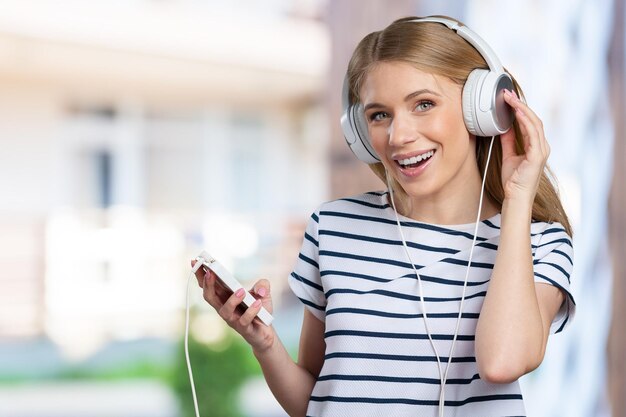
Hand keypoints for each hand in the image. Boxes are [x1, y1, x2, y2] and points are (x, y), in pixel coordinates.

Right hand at [191, 260, 274, 352]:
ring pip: (225, 311)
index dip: (200, 274)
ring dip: (232, 300)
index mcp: (224, 297)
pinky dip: (251, 311)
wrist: (266, 330)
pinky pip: (244, 320)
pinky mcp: (243, 328)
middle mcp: (224, 308)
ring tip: (241, 290)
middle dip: (207, 284)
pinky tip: (258, 303)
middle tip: (210, 273)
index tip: (195, 261)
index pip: (208, 285)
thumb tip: (260, 290)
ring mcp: (232, 319)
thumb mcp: (263, 292)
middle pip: (209, 297)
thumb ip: (263, 284)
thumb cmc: (260, 309)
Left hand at [500, 89, 549, 203]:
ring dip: (521, 109)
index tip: (509, 99)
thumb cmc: (514, 180)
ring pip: (534, 123)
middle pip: (533, 119)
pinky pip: (532, 134)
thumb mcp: (509, 156)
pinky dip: (524, 121)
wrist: (515, 196)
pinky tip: (516, 112)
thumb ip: (509, 141)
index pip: (530, 122)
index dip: (520, 109)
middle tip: (507, 94)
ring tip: (510, 99)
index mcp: (536, 146)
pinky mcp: (537, 155)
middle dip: (520, 105)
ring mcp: (541, 150)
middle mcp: (542, 146)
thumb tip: (504, 127)